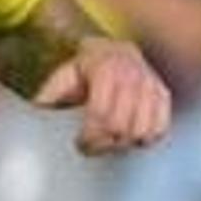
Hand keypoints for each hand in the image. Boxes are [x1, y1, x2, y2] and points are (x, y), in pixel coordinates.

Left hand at [39, 33, 173, 155]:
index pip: (101, 114)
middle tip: (89, 148)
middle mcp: (132, 74)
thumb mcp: (59, 78)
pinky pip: (160, 128)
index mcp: (105, 69)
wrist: (111, 52)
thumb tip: (38, 110)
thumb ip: (48, 94)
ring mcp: (151, 84)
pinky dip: (144, 140)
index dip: (89, 136)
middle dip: (102, 144)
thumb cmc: (78, 72)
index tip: (78, 144)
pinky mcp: (162, 94)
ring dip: (122, 145)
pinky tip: (127, 139)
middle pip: (120, 126)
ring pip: (142, 130)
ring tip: (106, 143)